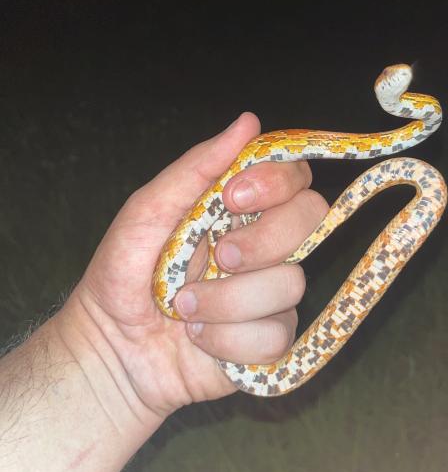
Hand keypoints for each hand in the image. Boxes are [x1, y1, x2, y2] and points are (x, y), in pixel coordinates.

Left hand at [62, 112, 327, 415]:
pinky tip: (200, 339)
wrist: (110, 350)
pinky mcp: (271, 342)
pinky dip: (229, 340)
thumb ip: (196, 168)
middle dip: (263, 240)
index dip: (276, 182)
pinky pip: (276, 335)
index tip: (233, 197)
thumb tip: (248, 121)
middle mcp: (267, 248)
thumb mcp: (147, 212)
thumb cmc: (123, 276)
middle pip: (312, 220)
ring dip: (227, 301)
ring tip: (184, 310)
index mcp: (241, 211)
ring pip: (291, 284)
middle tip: (219, 257)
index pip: (294, 178)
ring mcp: (272, 295)